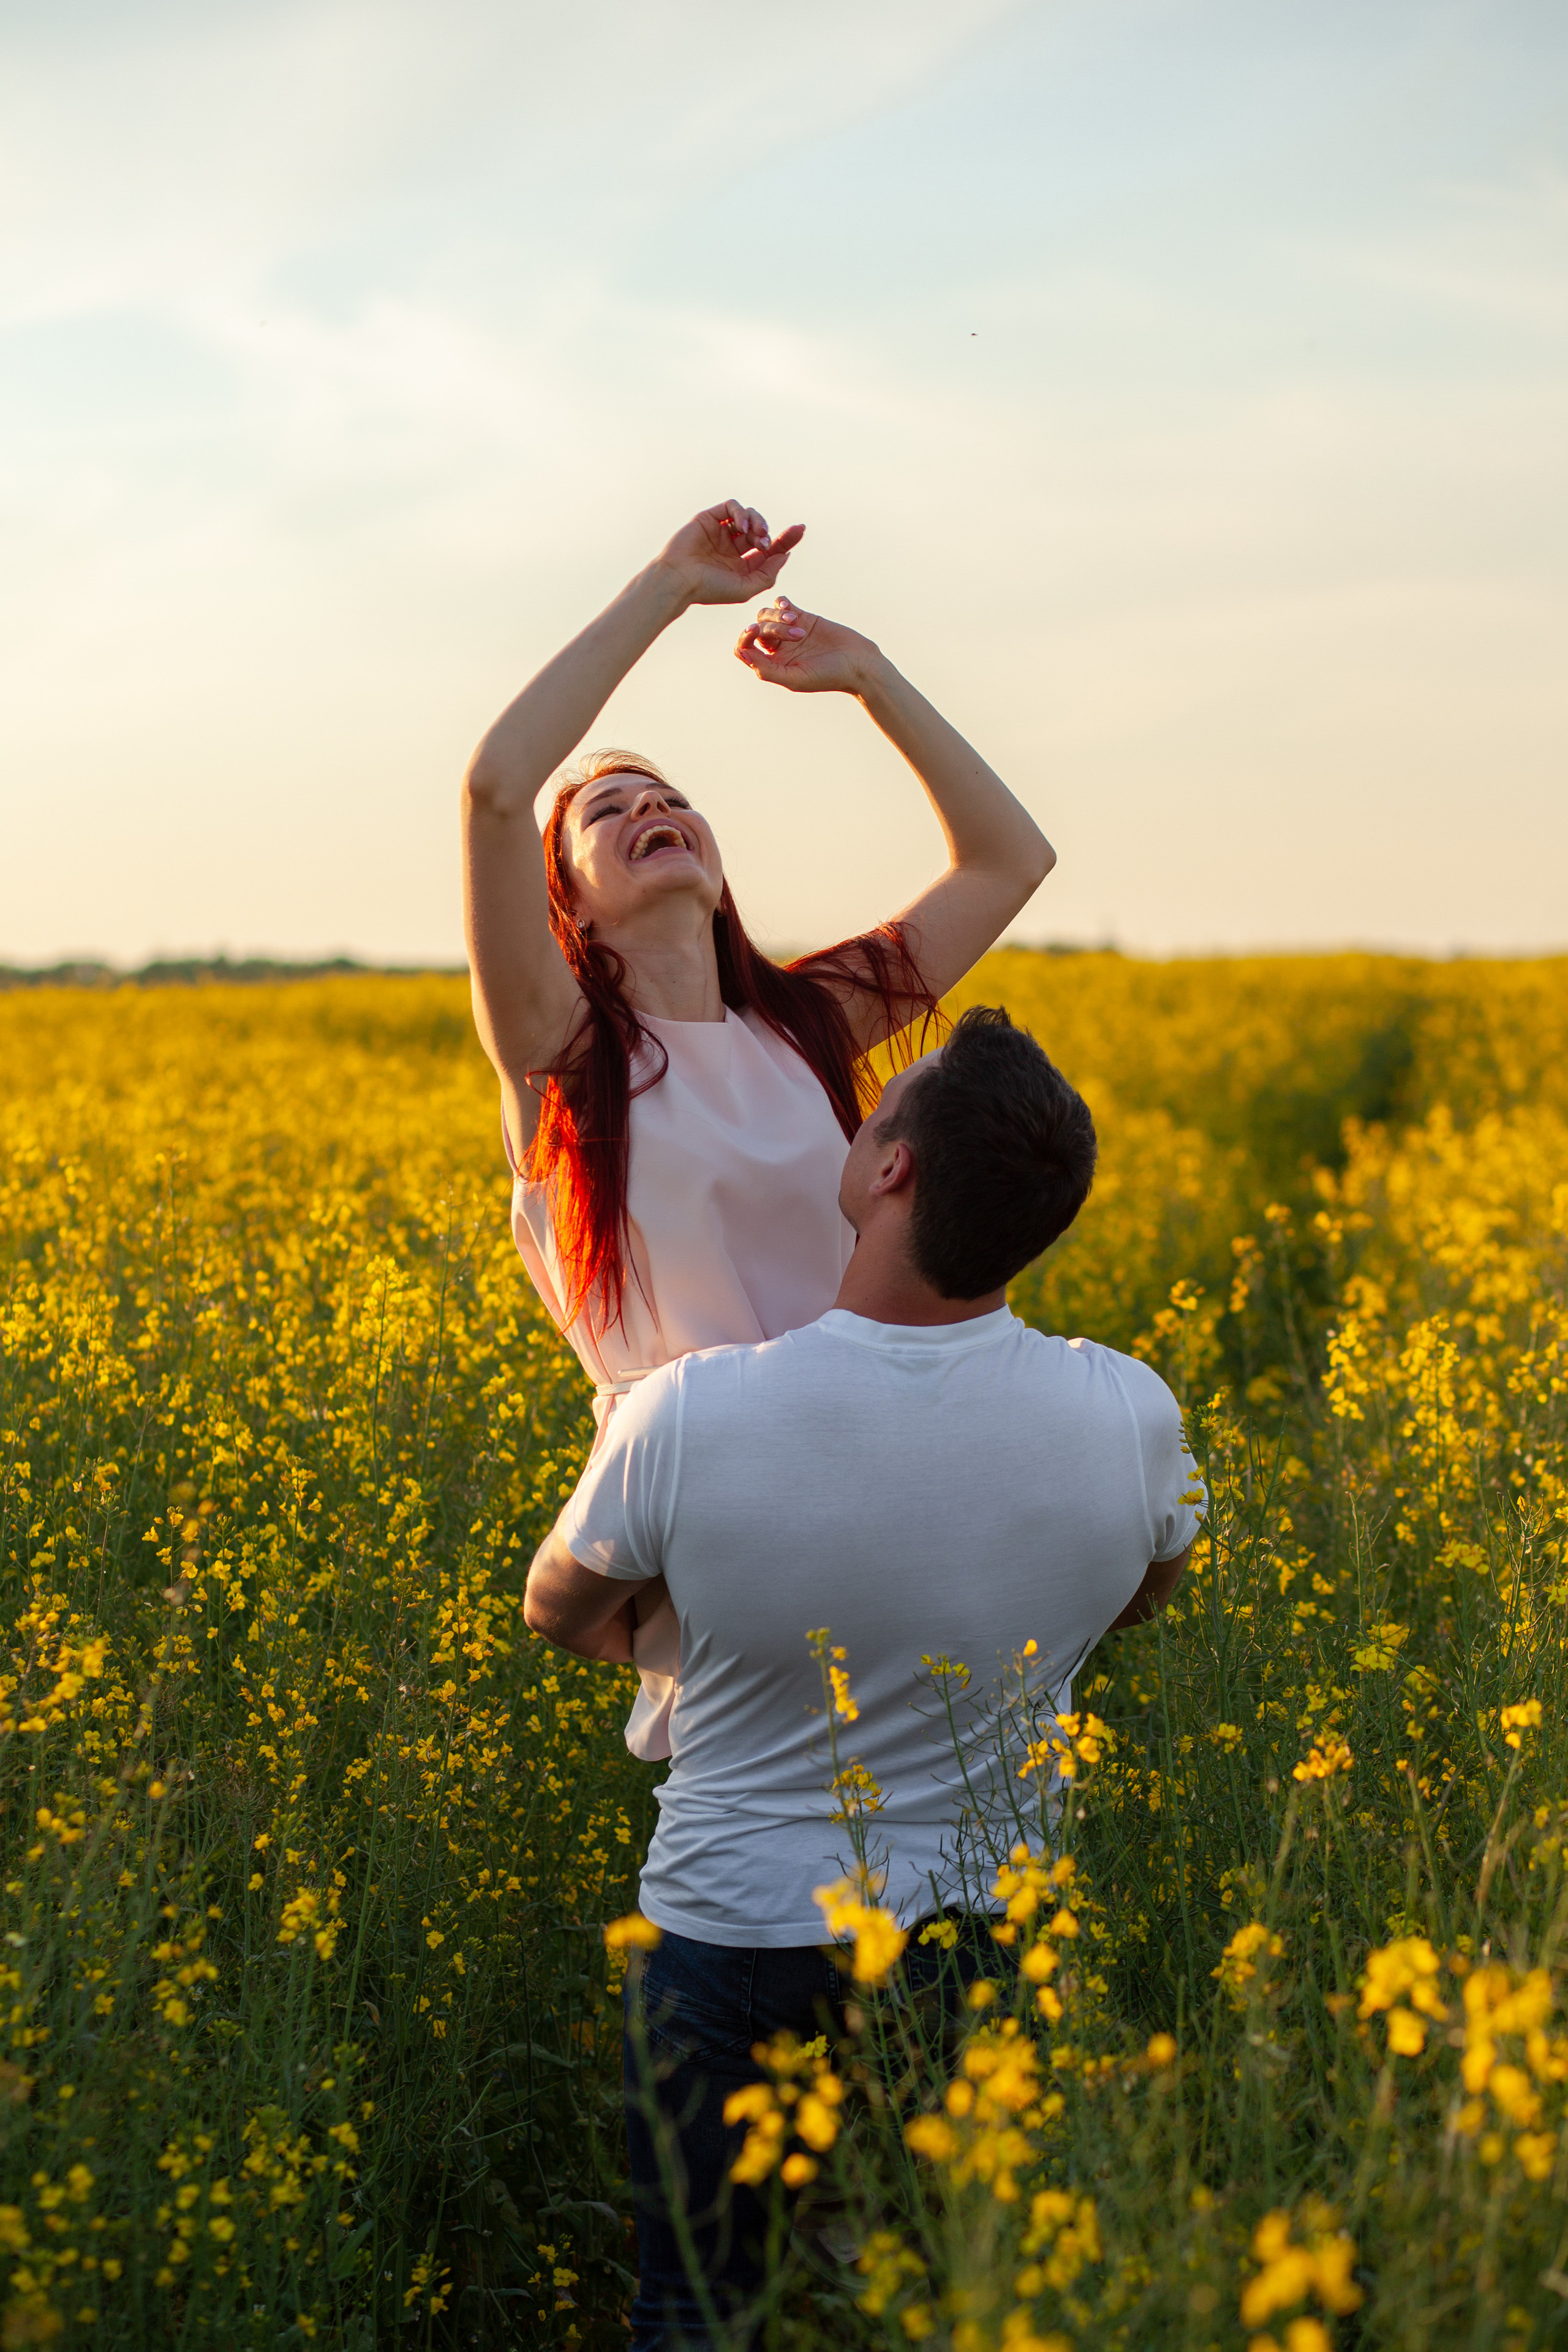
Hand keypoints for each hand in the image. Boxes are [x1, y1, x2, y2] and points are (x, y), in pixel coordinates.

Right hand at [656, 500, 803, 607]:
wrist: (679, 579)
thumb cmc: (709, 588)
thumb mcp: (746, 588)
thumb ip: (768, 573)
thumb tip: (785, 555)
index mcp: (742, 565)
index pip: (769, 548)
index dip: (786, 539)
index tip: (800, 530)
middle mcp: (733, 547)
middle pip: (761, 531)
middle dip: (770, 533)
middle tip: (766, 541)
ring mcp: (722, 531)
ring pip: (749, 516)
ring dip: (757, 522)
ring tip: (755, 535)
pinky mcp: (710, 518)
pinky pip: (733, 506)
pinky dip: (741, 512)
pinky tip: (741, 527)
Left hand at [734, 595, 881, 694]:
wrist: (858, 663)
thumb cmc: (828, 676)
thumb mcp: (795, 678)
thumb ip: (766, 669)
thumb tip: (742, 653)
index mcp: (772, 664)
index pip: (745, 648)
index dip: (744, 638)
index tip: (754, 630)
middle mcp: (777, 648)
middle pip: (757, 628)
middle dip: (773, 628)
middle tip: (798, 635)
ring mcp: (788, 630)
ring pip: (766, 615)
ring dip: (779, 616)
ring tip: (799, 624)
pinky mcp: (802, 616)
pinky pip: (781, 603)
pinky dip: (782, 602)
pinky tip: (791, 608)